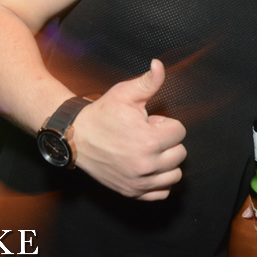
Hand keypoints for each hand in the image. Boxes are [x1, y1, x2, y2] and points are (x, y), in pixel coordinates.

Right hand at [73, 59, 186, 200]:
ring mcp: (139, 182)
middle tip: (146, 135)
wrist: (76, 136)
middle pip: (180, 153)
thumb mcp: (125, 93)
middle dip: (167, 142)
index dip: (165, 124)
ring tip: (147, 150)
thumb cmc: (102, 113)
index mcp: (149, 141)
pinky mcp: (132, 192)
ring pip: (175, 174)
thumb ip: (148, 81)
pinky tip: (148, 167)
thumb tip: (159, 64)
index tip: (149, 122)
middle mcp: (146, 165)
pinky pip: (162, 193)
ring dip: (166, 162)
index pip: (180, 132)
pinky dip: (159, 181)